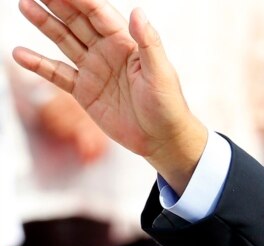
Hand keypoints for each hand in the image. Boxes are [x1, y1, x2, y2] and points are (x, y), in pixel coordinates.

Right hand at [11, 0, 207, 190]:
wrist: (162, 140)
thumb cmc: (168, 106)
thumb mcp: (160, 73)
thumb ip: (148, 43)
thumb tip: (138, 12)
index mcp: (127, 44)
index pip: (98, 13)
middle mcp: (108, 52)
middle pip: (77, 21)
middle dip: (57, 3)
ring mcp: (94, 70)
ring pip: (64, 41)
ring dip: (45, 24)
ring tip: (25, 5)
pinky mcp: (84, 91)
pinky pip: (57, 74)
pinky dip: (39, 64)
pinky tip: (20, 54)